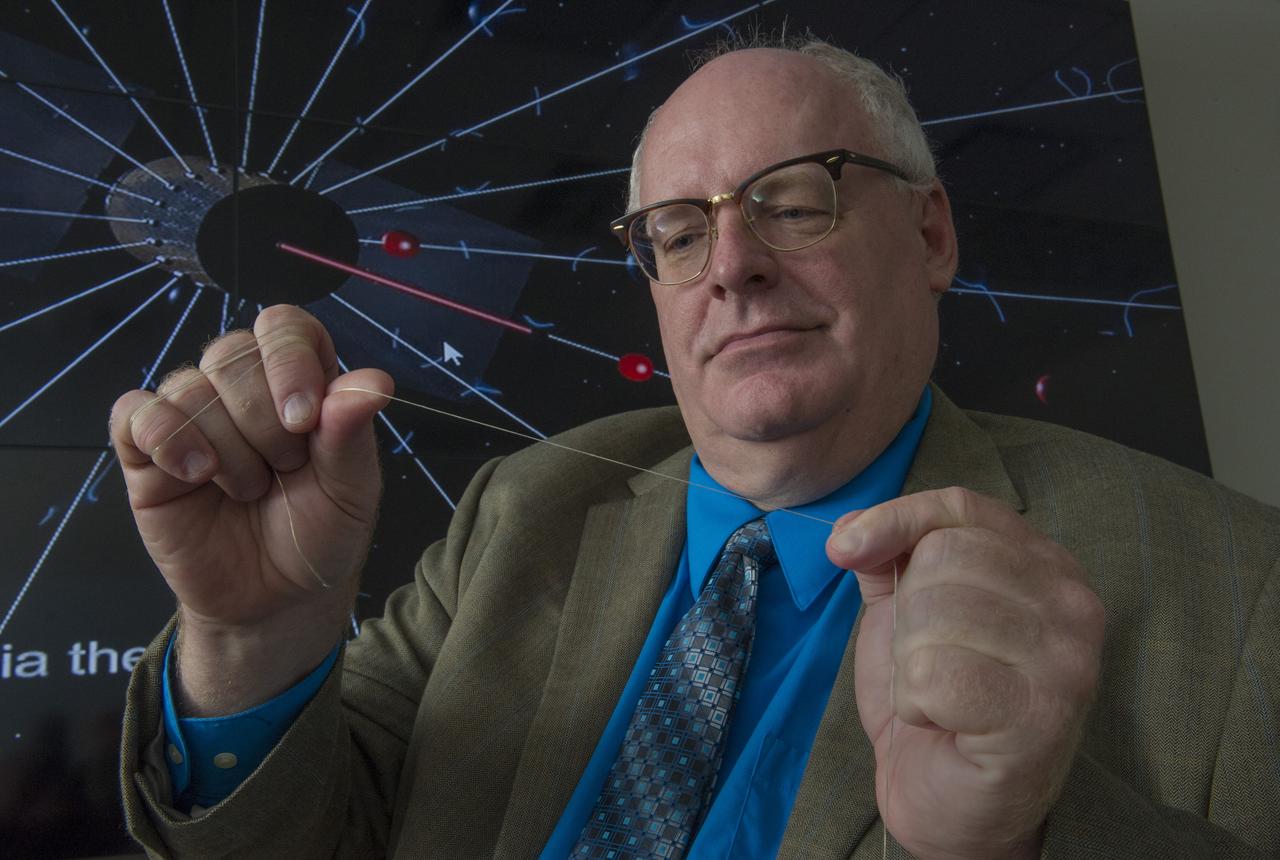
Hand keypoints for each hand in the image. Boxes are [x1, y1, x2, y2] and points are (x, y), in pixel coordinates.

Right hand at [109, 304, 391, 711]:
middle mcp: (243, 388)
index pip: (285, 327)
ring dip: (226, 448)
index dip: (289, 359)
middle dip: (263, 422)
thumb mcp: (351, 490)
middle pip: (232, 354)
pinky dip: (166, 437)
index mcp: (301, 381)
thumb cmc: (321, 535)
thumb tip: (374, 380)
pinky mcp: (146, 451)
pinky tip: (196, 474)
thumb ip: (353, 434)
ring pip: (188, 386)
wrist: (276, 601)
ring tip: (248, 490)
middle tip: (283, 473)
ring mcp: (192, 416)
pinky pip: (134, 412)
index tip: (305, 419)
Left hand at [826, 487, 1104, 859]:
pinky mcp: (1042, 716)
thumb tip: (849, 532)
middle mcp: (1072, 602)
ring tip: (938, 693)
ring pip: (934, 614)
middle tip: (926, 660)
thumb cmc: (935, 699)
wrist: (947, 801)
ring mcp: (1066, 660)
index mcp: (1045, 564)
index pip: (962, 507)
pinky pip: (933, 675)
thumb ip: (889, 556)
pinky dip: (915, 703)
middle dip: (906, 613)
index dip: (895, 520)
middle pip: (944, 557)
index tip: (846, 550)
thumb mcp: (904, 610)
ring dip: (909, 663)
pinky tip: (942, 722)